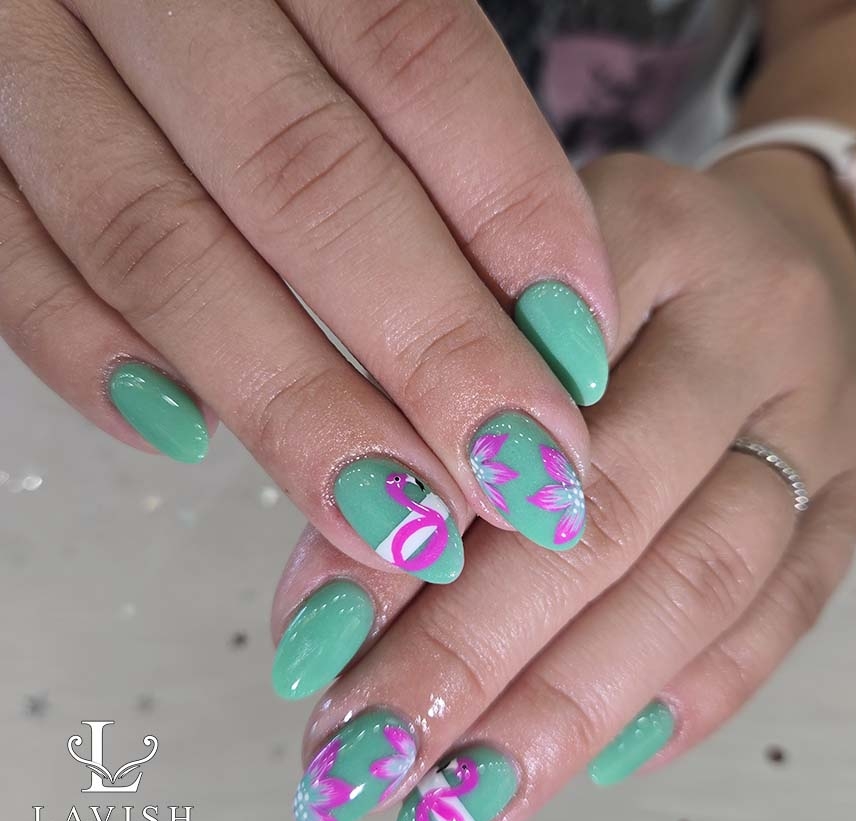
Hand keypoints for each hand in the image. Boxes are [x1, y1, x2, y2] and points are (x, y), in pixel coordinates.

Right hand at [0, 0, 615, 583]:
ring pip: (158, 243)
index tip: (577, 355)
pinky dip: (89, 357)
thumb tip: (520, 304)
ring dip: (289, 399)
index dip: (512, 213)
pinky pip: (7, 262)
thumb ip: (402, 116)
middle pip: (305, 179)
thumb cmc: (221, 0)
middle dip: (428, 348)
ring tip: (396, 513)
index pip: (417, 60)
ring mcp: (20, 63)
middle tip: (517, 476)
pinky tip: (186, 438)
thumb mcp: (313, 0)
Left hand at [269, 151, 855, 820]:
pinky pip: (779, 617)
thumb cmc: (618, 269)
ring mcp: (816, 421)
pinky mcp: (849, 499)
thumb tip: (335, 572)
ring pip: (697, 584)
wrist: (776, 248)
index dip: (416, 527)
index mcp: (650, 231)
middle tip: (371, 750)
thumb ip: (425, 397)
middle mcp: (749, 325)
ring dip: (567, 709)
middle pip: (611, 509)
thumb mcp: (511, 273)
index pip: (518, 393)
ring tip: (457, 794)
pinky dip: (680, 699)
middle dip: (477, 651)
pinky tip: (588, 759)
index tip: (316, 637)